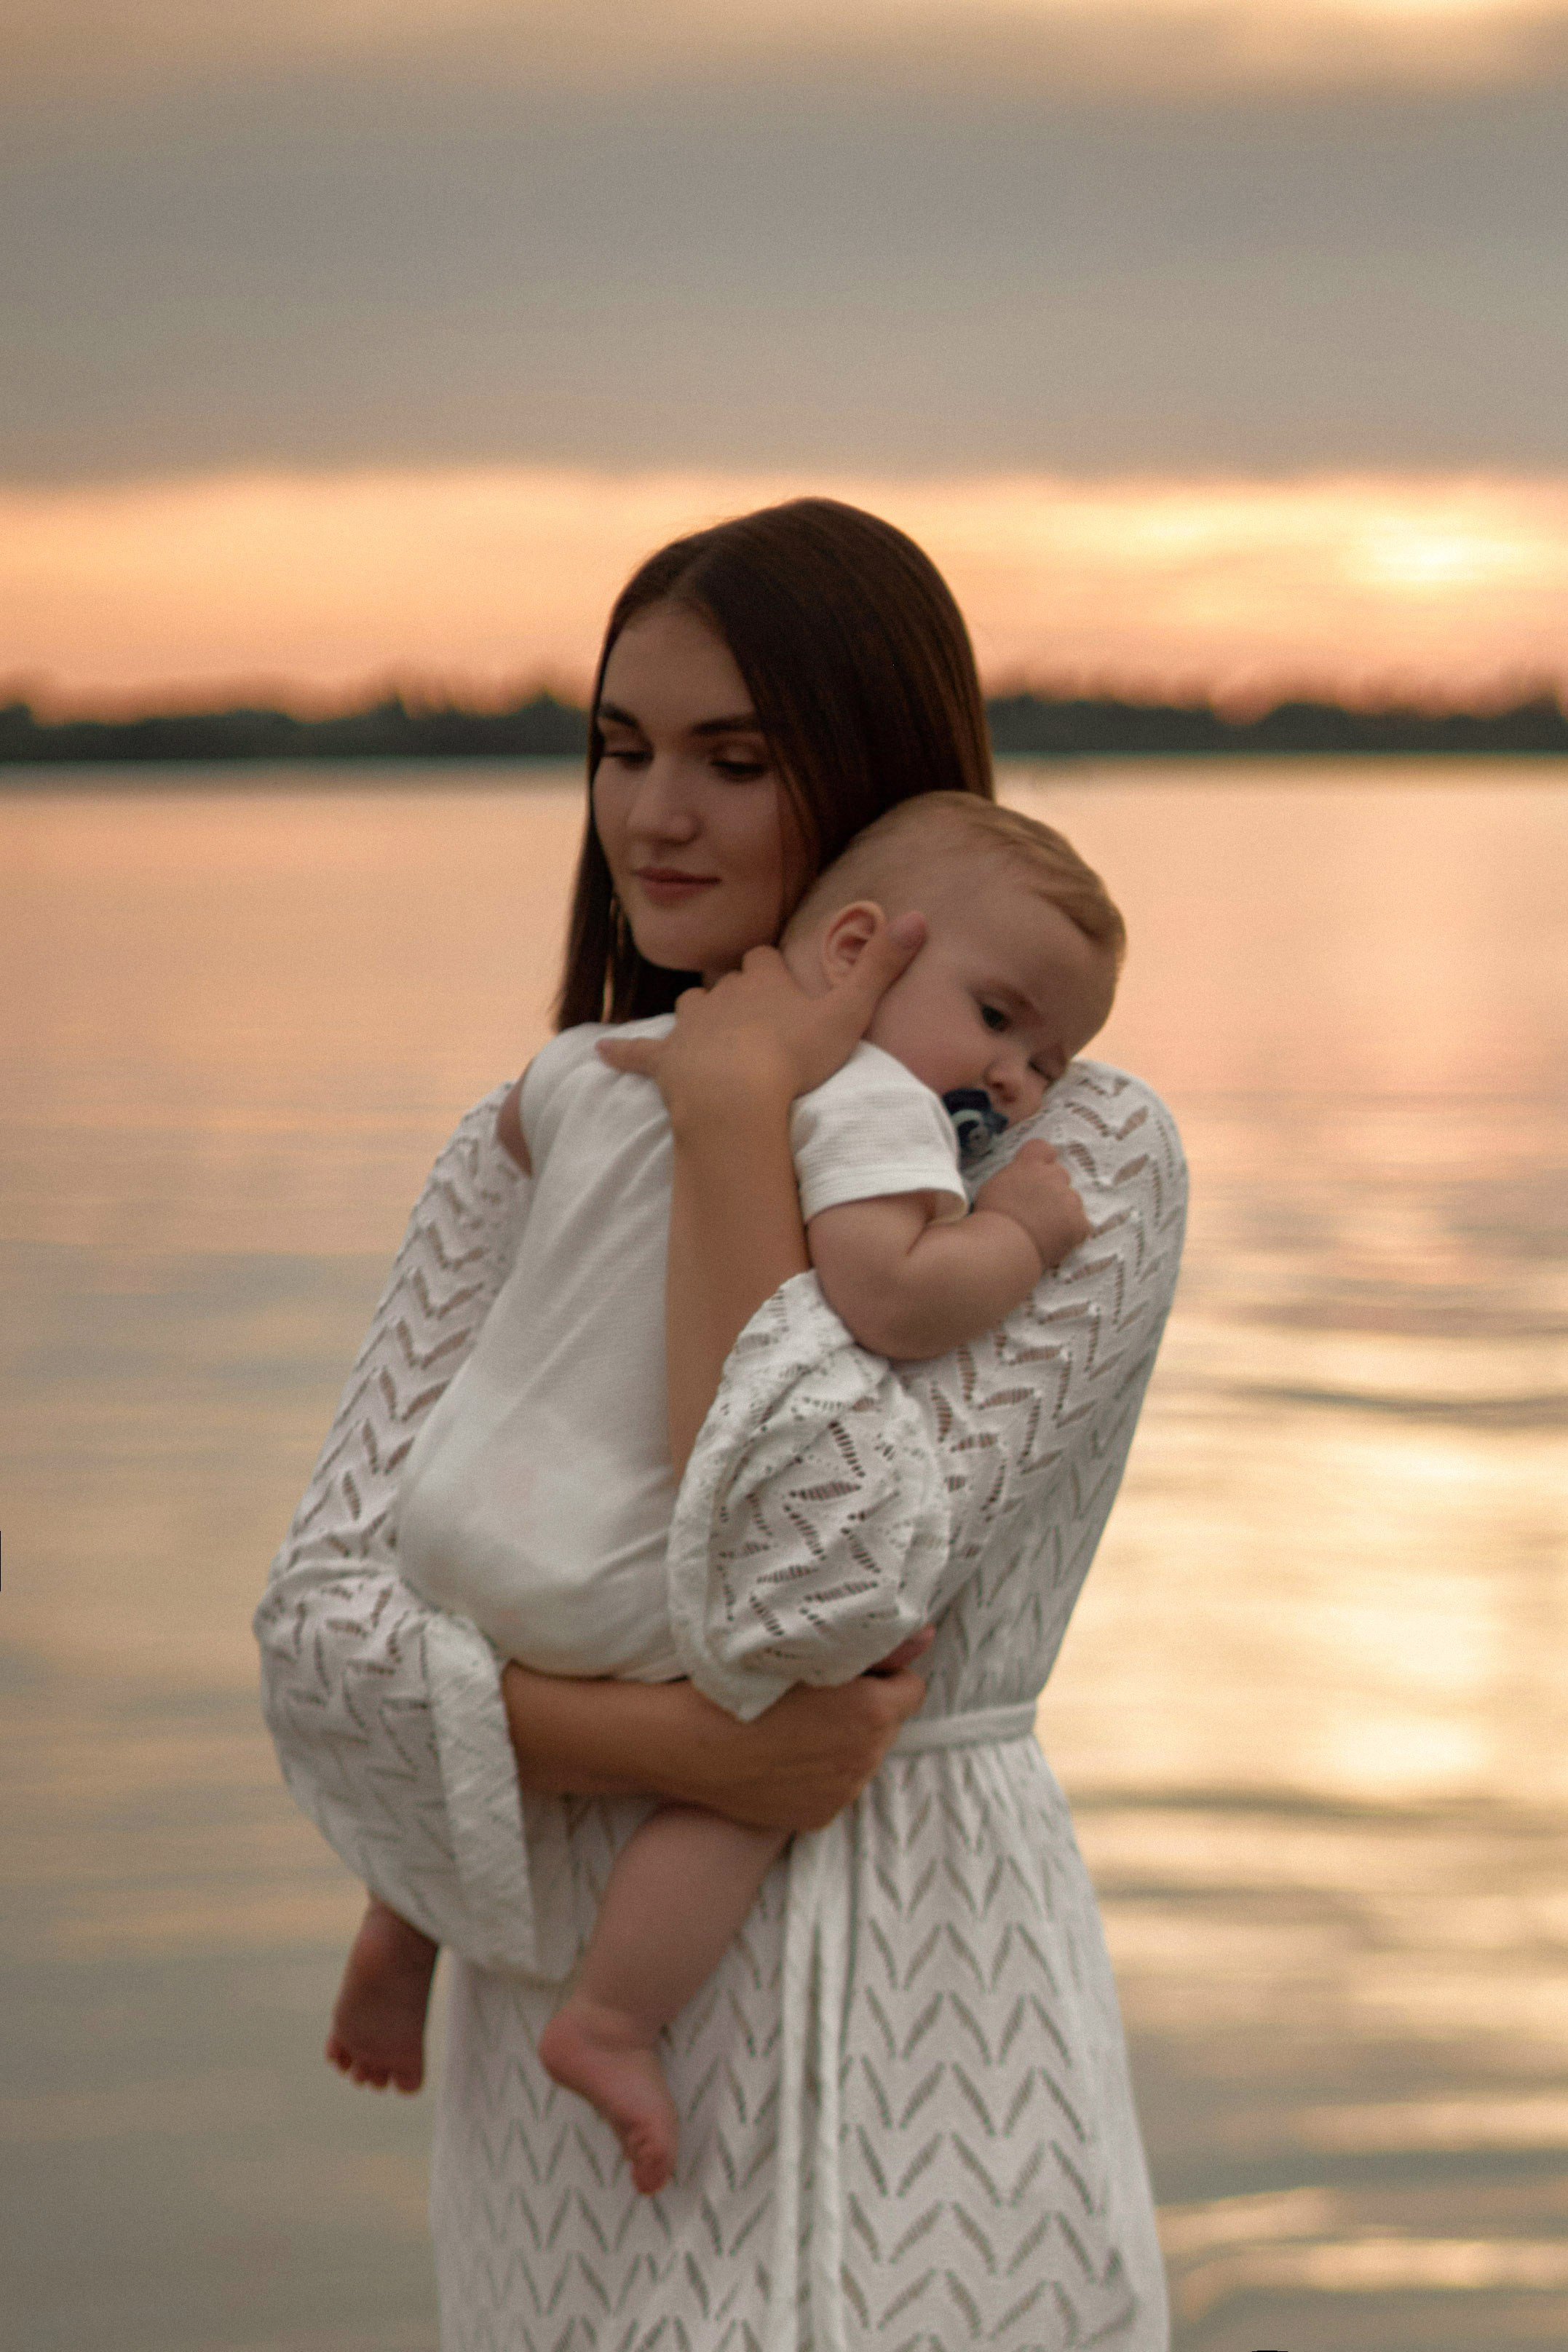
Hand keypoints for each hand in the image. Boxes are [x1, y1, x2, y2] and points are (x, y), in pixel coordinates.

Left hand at [595, 909, 926, 1130]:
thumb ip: (882, 965)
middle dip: (737, 993)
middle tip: (754, 1019)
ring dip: (698, 1016)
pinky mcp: (665, 1060)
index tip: (783, 984)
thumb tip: (920, 916)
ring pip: (691, 1006)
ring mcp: (691, 1026)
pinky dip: (622, 1050)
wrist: (736, 1096)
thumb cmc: (796, 1057)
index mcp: (764, 980)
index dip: (773, 970)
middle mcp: (723, 993)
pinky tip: (601, 1051)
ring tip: (710, 1035)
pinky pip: (638, 1052)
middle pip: (727, 982)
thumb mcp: (851, 1012)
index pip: (765, 959)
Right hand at [695, 1670, 930, 1830]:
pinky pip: (834, 1787)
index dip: (882, 1677)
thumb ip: (879, 1647)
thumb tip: (928, 1636)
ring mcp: (843, 1793)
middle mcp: (866, 1759)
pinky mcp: (818, 1817)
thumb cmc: (743, 1681)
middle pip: (885, 1726)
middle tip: (818, 1696)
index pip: (911, 1690)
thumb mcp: (808, 1651)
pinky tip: (784, 1757)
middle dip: (865, 1711)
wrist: (688, 1742)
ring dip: (842, 1743)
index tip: (850, 1672)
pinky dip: (819, 1774)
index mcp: (872, 1712)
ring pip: (860, 1758)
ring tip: (795, 1727)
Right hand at [974, 1139, 1089, 1272]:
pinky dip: (1071, 1233)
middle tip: (1036, 1209)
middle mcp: (1053, 1176)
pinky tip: (1054, 1241)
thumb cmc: (991, 1219)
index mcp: (1029, 1164)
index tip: (1035, 1173)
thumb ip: (1013, 1178)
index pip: (1043, 1148)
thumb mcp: (994, 1186)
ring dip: (1062, 1211)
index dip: (1041, 1160)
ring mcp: (1069, 1199)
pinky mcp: (1079, 1223)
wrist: (1004, 1247)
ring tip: (1043, 1230)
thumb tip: (1020, 1184)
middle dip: (1051, 1189)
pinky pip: (1080, 1225)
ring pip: (1071, 1200)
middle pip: (1059, 1175)